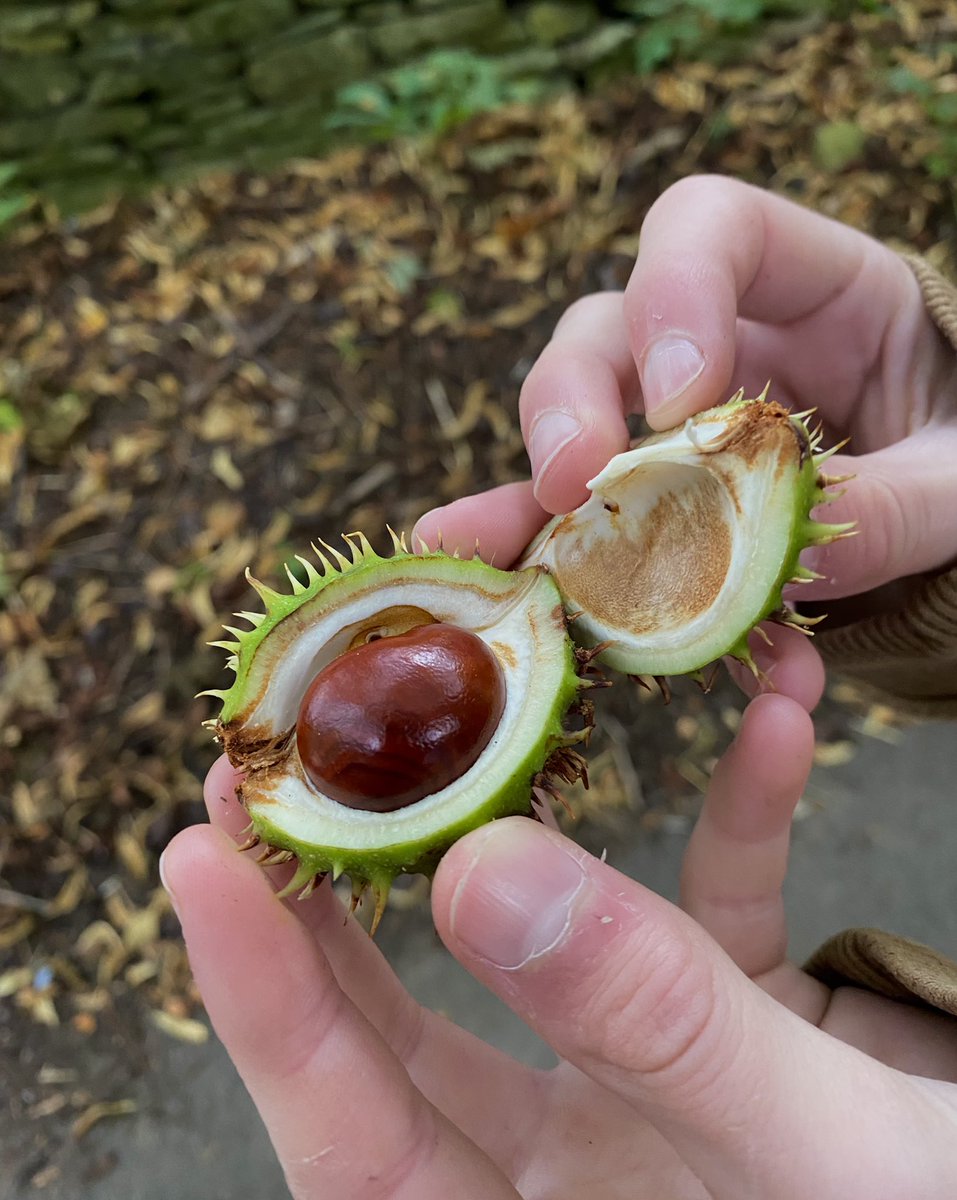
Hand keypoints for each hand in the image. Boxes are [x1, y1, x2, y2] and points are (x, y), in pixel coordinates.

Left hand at [162, 694, 956, 1197]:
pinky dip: (741, 815)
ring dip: (531, 814)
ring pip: (550, 943)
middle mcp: (581, 1173)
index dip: (264, 1002)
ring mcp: (659, 1095)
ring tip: (477, 695)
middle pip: (414, 1024)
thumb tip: (482, 874)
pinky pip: (723, 910)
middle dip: (339, 882)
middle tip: (280, 750)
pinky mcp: (755, 1027)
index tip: (201, 853)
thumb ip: (656, 1029)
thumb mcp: (820, 1163)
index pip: (354, 1138)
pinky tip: (776, 719)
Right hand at [414, 176, 956, 704]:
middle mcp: (725, 346)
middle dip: (573, 398)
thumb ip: (902, 505)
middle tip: (576, 479)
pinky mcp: (654, 504)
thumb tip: (801, 563)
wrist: (956, 528)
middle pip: (606, 327)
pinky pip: (588, 523)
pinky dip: (549, 559)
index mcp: (819, 292)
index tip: (679, 398)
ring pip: (570, 424)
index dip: (674, 289)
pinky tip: (513, 591)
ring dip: (528, 488)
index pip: (714, 229)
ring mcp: (674, 427)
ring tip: (492, 547)